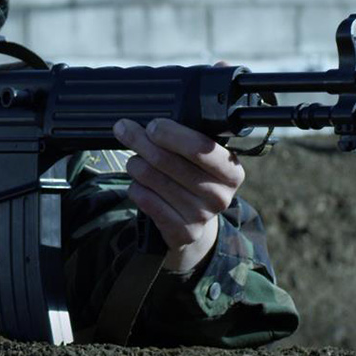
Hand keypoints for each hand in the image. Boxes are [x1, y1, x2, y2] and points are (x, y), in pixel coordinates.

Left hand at [112, 117, 244, 274]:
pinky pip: (144, 198)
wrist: (193, 222)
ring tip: (136, 161)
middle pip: (166, 160)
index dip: (169, 133)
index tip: (152, 125)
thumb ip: (183, 141)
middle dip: (139, 140)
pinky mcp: (181, 231)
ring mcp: (201, 215)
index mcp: (231, 171)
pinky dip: (135, 186)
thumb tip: (146, 125)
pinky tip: (140, 185)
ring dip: (134, 164)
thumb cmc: (192, 179)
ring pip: (150, 177)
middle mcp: (219, 195)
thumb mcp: (199, 160)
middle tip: (125, 130)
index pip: (199, 147)